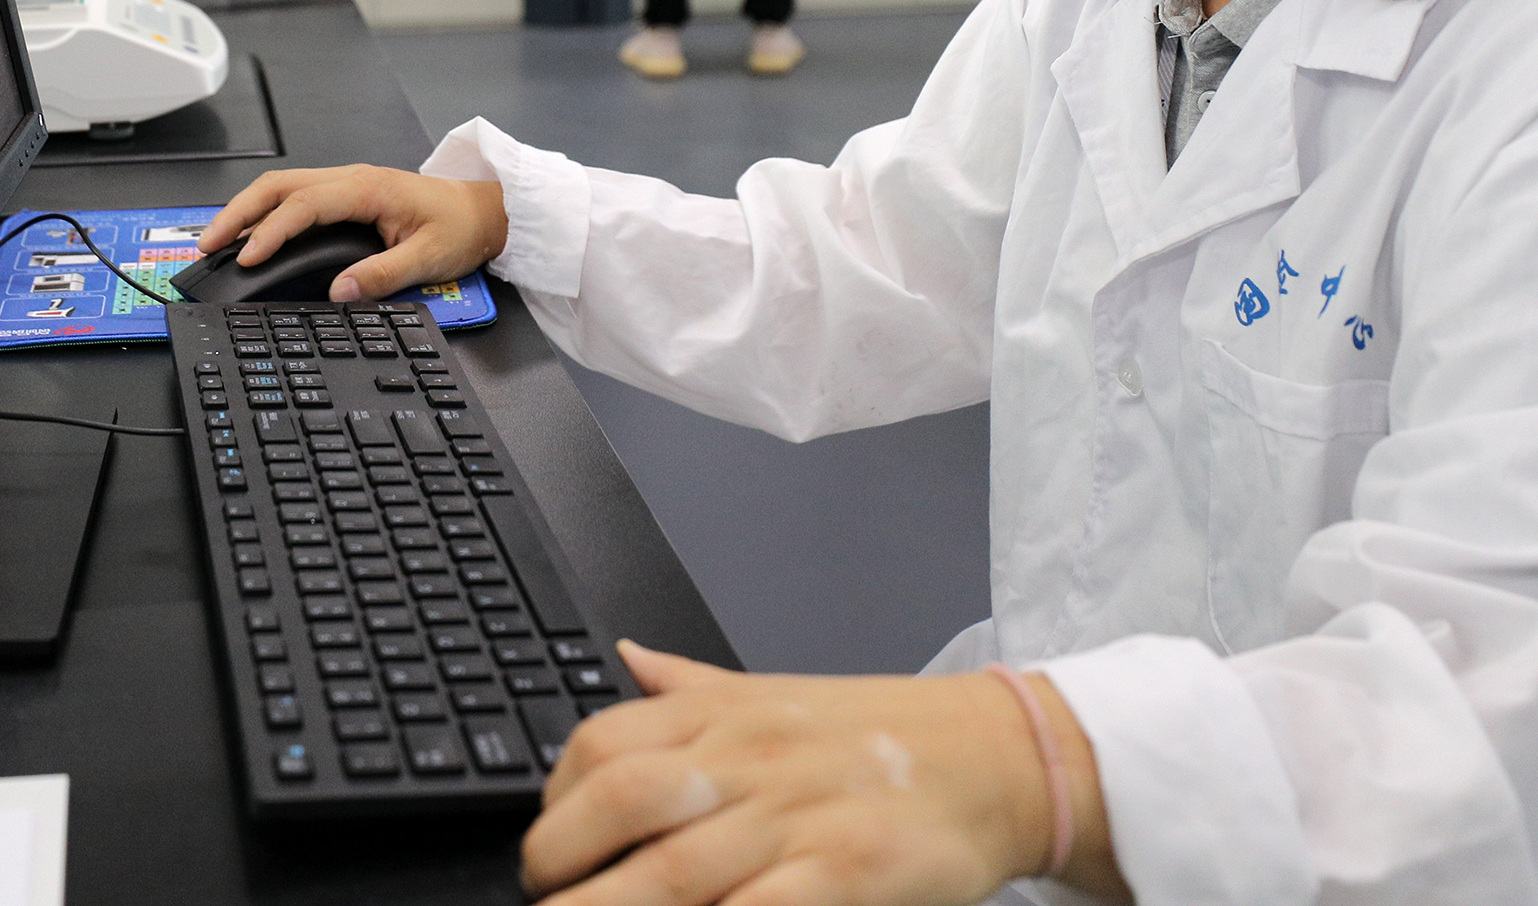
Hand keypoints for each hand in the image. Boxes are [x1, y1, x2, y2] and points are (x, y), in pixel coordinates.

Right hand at [198, 164, 509, 302]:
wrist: (483, 210)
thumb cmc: (459, 228)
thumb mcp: (429, 258)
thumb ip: (383, 275)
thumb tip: (339, 291)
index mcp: (367, 188)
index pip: (304, 204)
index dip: (272, 230)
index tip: (248, 258)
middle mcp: (349, 179)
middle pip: (278, 185)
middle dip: (239, 212)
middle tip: (209, 243)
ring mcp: (344, 184)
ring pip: (281, 187)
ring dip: (246, 210)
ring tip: (218, 240)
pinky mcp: (344, 195)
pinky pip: (293, 197)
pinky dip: (264, 212)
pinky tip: (250, 235)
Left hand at [521, 643, 1123, 905]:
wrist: (995, 758)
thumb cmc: (878, 737)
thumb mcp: (775, 693)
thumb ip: (691, 687)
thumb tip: (623, 656)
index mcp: (724, 715)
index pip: (604, 743)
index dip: (553, 800)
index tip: (542, 847)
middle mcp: (749, 758)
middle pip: (622, 802)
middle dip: (561, 861)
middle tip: (544, 901)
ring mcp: (796, 818)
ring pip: (674, 872)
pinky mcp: (845, 875)